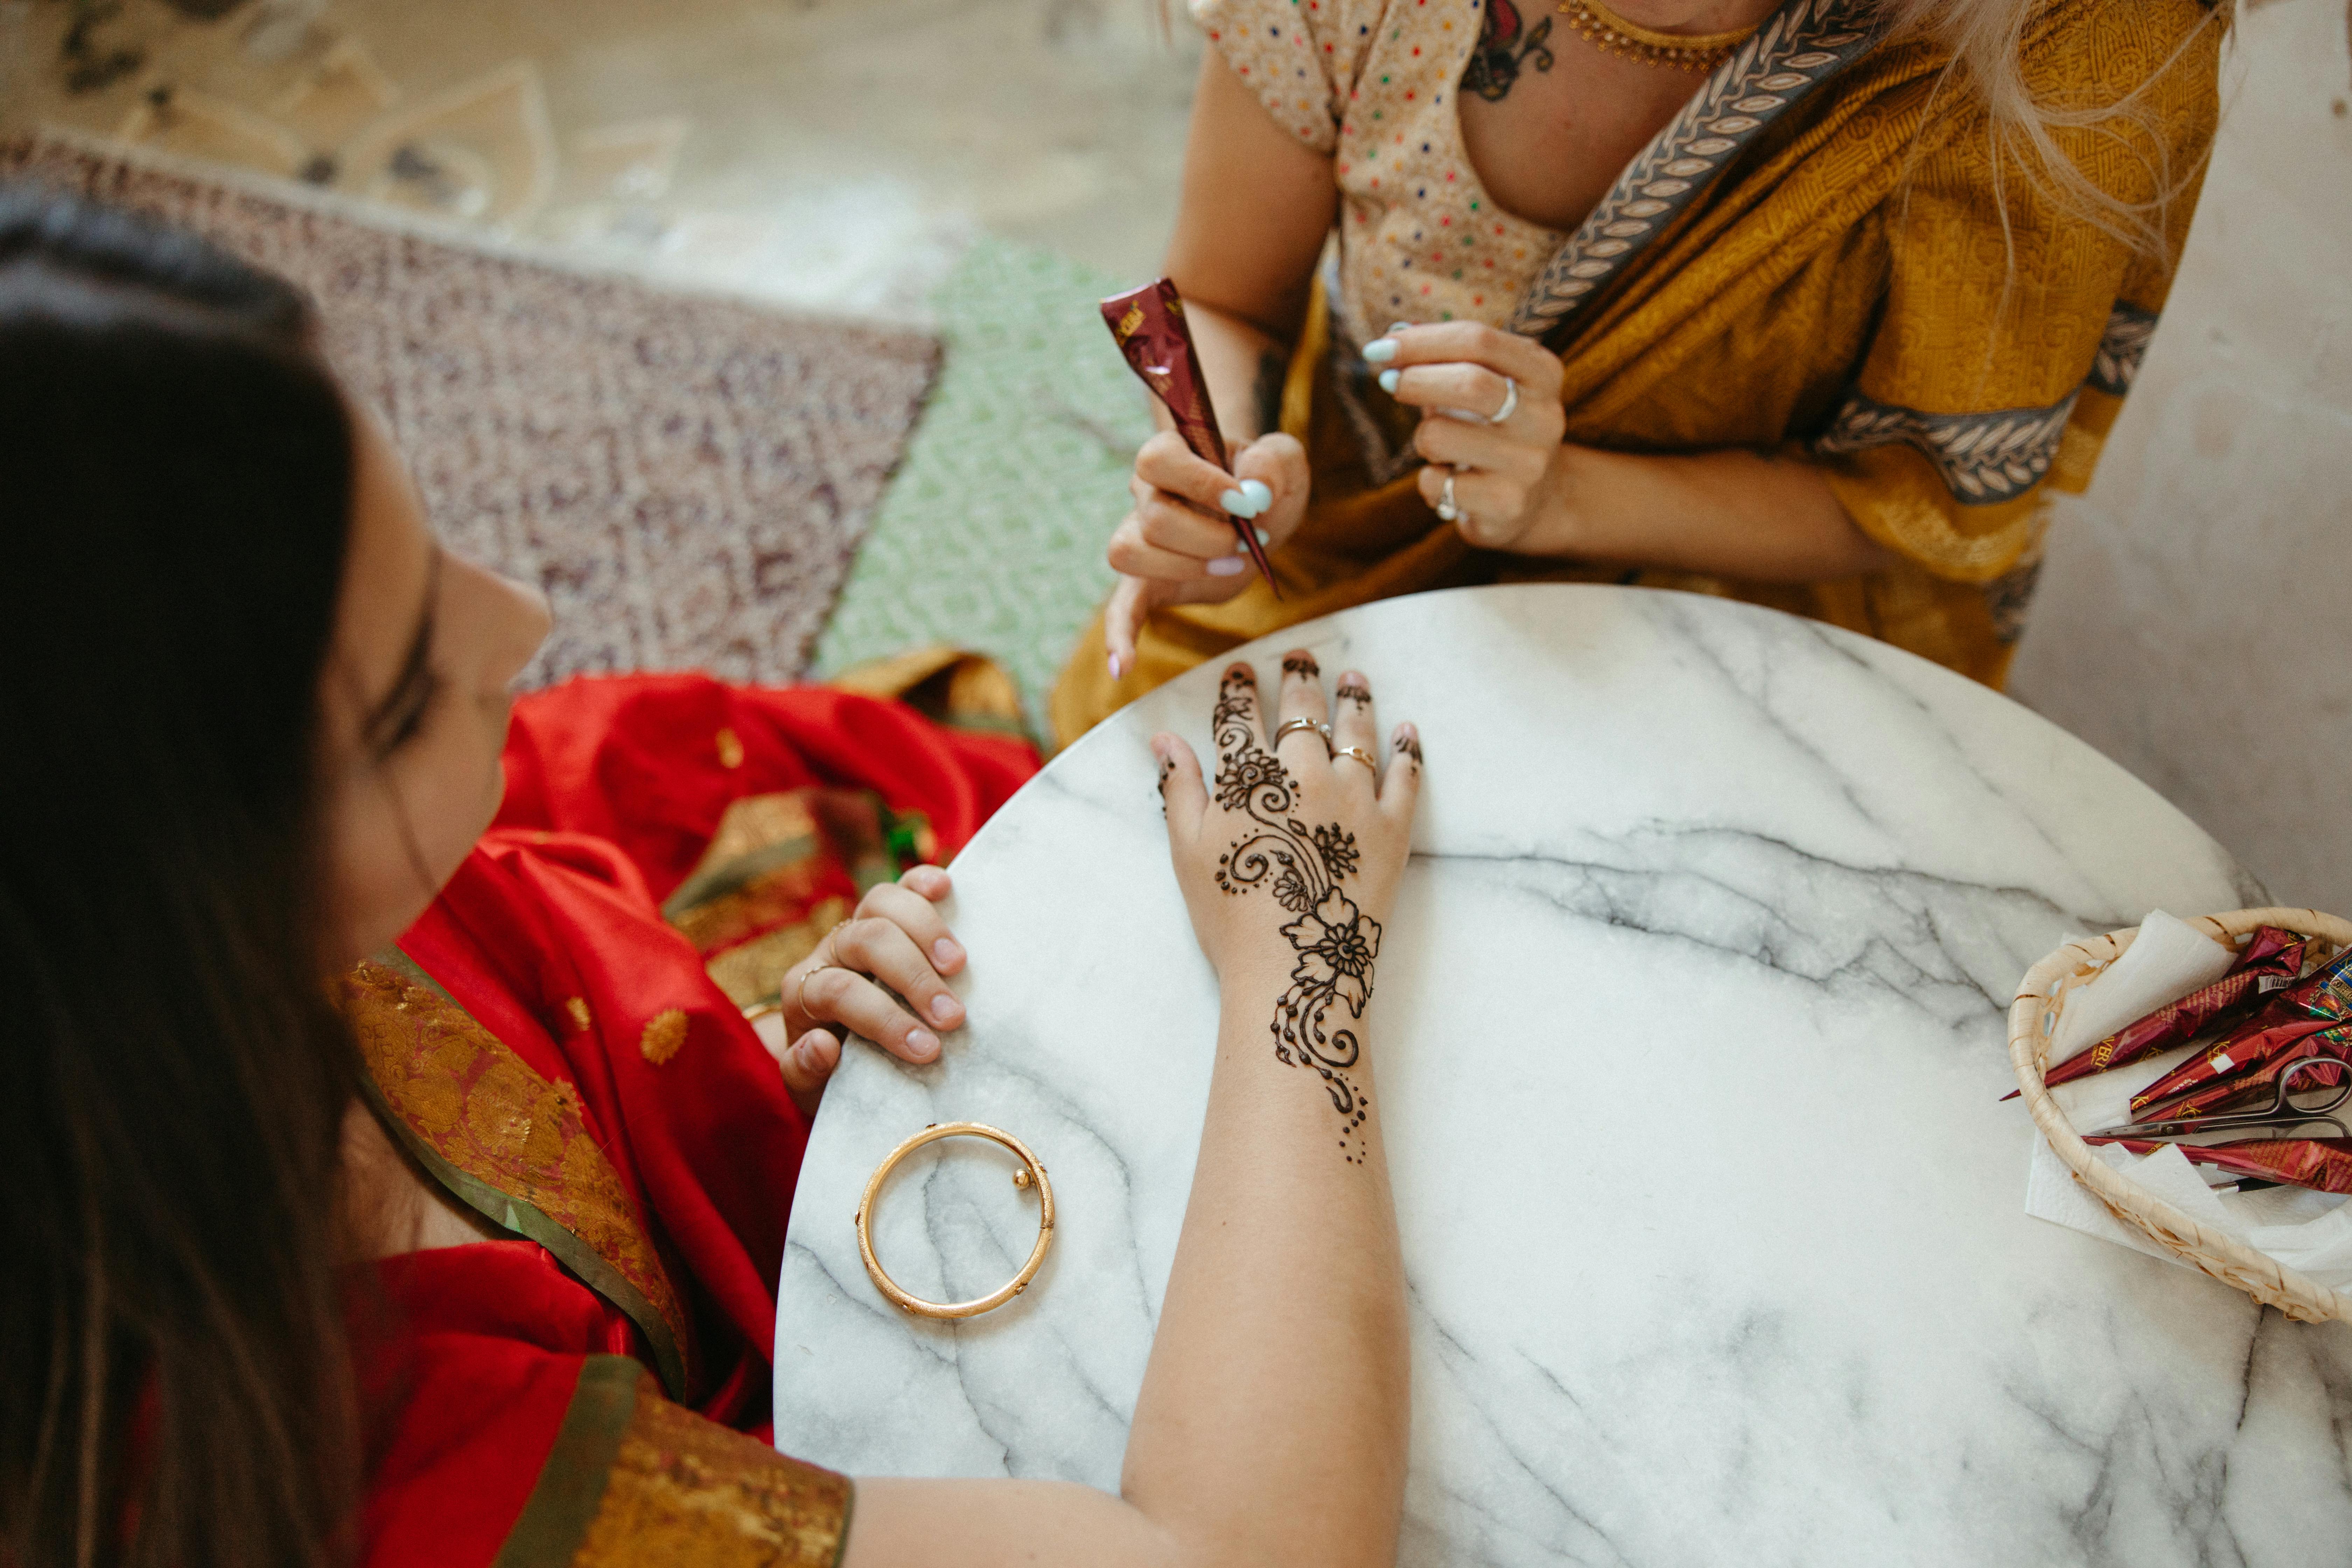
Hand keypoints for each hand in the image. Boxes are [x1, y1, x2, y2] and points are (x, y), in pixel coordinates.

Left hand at [755, 865, 967, 1114]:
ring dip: (926, 930)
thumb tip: (821, 1044)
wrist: (841, 1059)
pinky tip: (945, 888)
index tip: (928, 1050)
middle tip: (953, 1017)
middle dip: (912, 976)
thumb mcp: (810, 1090)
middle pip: (865, 940)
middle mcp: (828, 952)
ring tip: (958, 965)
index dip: (882, 1017)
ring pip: (881, 901)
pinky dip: (921, 881)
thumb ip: (804, 1071)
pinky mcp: (890, 916)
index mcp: (804, 994)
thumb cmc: (833, 1077)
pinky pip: (901, 885)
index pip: (838, 990)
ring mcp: (859, 927)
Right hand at [1103, 429, 1310, 679]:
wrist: (1261, 514)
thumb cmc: (1267, 482)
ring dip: (1186, 568)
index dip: (1199, 482)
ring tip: (1228, 568)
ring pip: (1131, 553)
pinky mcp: (1148, 582)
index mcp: (1173, 456)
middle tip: (1245, 543)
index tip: (1244, 501)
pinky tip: (1123, 666)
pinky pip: (1120, 608)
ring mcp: (1141, 539)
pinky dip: (1119, 636)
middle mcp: (1145, 495)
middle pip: (1152, 518)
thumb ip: (1275, 460)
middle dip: (1208, 539)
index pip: (1157, 459)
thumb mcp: (1285, 461)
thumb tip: (1253, 488)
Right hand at [1154, 654, 1419, 990]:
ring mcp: (1354, 798)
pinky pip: (1405, 776)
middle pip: (1302, 712)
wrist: (1293, 965)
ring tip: (1353, 677)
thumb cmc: (1231, 915)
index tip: (1241, 672)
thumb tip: (1164, 739)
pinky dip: (1407, 749)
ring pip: (1356, 732)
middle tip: (1300, 657)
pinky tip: (1408, 731)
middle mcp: (1304, 774)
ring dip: (1354, 699)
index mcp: (1250, 779)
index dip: (1239, 691)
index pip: (1240, 719)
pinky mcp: (1393, 827)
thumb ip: (1180, 789)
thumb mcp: (1188, 851)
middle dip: (1299, 679)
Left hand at [1363, 323, 1566, 550]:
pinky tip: (1449, 482)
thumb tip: (1392, 336)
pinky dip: (1428, 481)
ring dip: (1421, 438)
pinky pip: (1436, 483)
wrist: (1532, 500)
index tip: (1380, 347)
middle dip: (1415, 379)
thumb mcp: (1480, 384)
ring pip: (1441, 435)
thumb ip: (1443, 358)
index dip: (1422, 340)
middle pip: (1469, 383)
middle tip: (1387, 381)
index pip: (1478, 340)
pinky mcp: (1507, 503)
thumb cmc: (1491, 429)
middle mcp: (1543, 416)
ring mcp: (1529, 463)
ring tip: (1435, 446)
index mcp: (1542, 373)